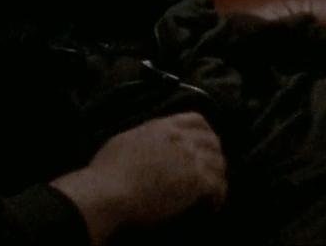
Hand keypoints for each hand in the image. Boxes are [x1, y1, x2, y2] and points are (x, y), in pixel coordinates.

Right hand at [51, 113, 226, 243]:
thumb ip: (143, 138)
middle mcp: (180, 138)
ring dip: (218, 177)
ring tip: (213, 192)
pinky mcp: (195, 181)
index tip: (205, 145)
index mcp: (163, 127)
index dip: (205, 133)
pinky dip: (218, 197)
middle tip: (211, 172)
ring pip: (219, 163)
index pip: (196, 120)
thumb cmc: (107, 171)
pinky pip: (218, 186)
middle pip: (212, 141)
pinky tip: (212, 206)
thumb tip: (147, 143)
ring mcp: (190, 158)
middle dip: (215, 156)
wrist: (109, 191)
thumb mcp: (124, 141)